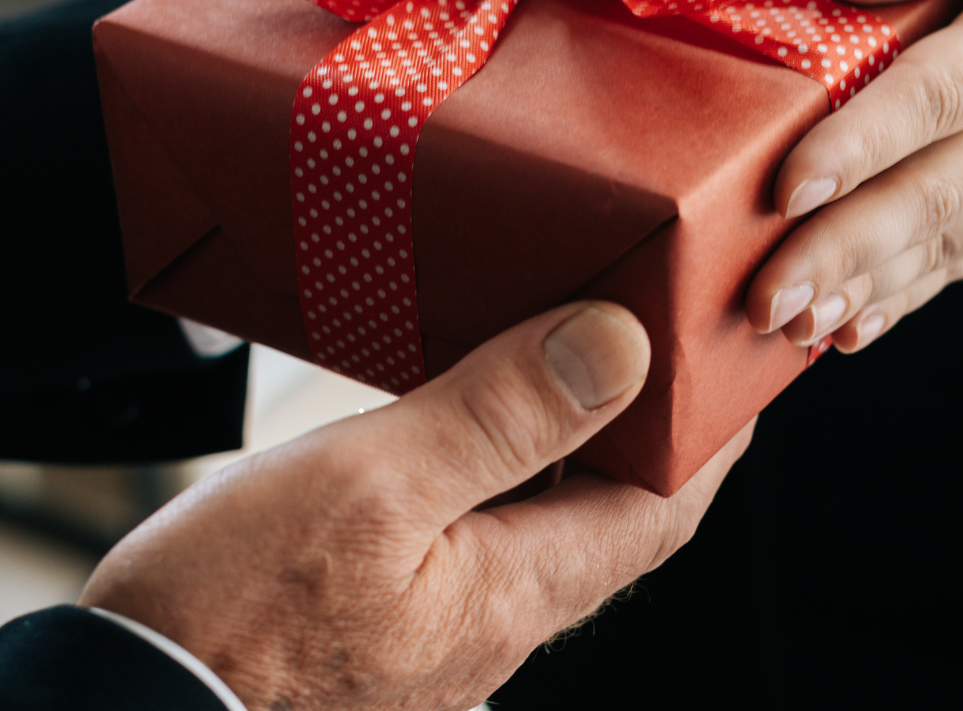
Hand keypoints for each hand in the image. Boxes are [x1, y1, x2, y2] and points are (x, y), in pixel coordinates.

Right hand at [80, 302, 751, 709]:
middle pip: (611, 513)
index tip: (735, 353)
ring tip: (567, 352)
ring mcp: (435, 628)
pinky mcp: (378, 622)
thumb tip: (620, 348)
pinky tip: (451, 421)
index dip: (710, 426)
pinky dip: (490, 464)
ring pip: (540, 520)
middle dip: (650, 427)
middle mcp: (493, 620)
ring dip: (570, 440)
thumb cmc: (228, 618)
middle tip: (662, 335)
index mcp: (514, 589)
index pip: (664, 503)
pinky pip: (470, 531)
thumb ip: (496, 417)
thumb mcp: (370, 487)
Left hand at [746, 0, 962, 353]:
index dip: (863, 142)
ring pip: (939, 240)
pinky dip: (903, 297)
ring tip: (781, 325)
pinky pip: (962, 256)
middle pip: (929, 194)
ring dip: (859, 287)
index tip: (791, 182)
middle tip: (762, 295)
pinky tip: (843, 332)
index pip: (937, 95)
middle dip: (841, 249)